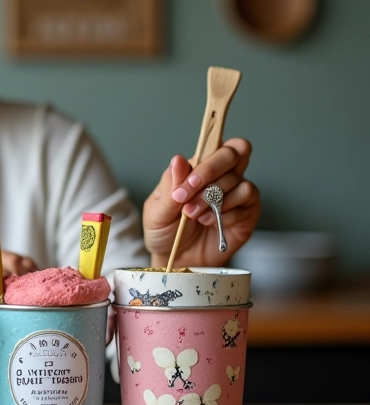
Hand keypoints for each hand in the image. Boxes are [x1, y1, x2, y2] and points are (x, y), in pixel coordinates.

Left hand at [143, 137, 260, 268]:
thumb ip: (170, 185)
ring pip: (239, 181)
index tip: (187, 184)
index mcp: (197, 167)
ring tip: (194, 216)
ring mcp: (236, 193)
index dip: (206, 159)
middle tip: (188, 197)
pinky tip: (211, 223)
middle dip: (211, 173)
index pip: (213, 143)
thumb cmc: (165, 231)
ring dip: (213, 201)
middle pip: (235, 152)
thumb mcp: (156, 209)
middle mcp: (221, 175)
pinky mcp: (247, 213)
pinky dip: (225, 214)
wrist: (175, 261)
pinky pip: (247, 202)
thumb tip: (178, 159)